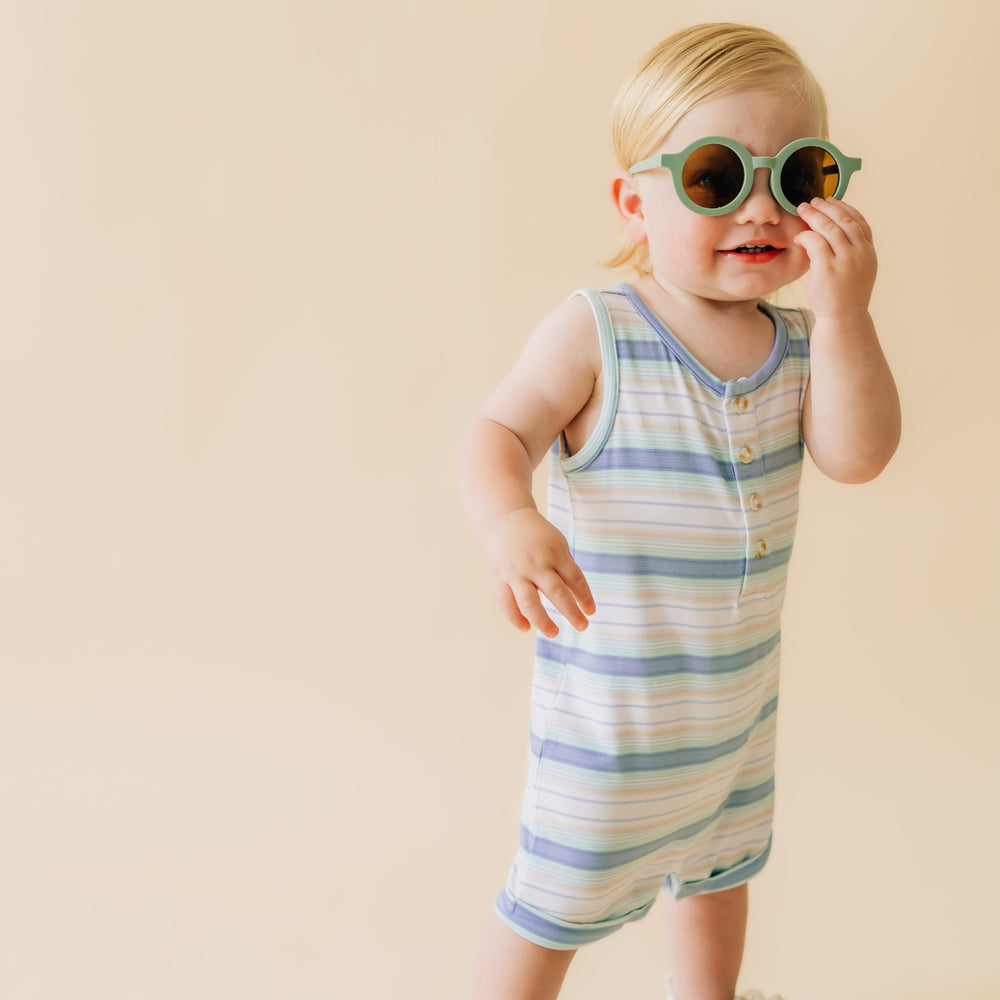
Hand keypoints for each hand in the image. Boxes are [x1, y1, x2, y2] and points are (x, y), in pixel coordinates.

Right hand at [485, 508, 594, 637]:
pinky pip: (506, 602)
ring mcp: (516, 571)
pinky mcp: (499, 577)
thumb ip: (566, 570)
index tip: (590, 612)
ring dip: (543, 621)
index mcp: (555, 553)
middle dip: (571, 612)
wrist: (507, 519)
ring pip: (529, 602)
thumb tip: (578, 601)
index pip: (575, 579)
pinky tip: (526, 627)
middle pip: (556, 592)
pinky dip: (515, 618)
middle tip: (582, 626)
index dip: (585, 597)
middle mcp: (536, 563)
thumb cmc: (539, 537)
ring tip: (554, 633)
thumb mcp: (558, 545)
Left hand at [794, 198, 876, 321]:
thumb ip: (852, 252)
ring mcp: (846, 261)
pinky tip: (799, 236)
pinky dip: (807, 235)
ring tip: (803, 210)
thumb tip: (837, 233)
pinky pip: (816, 242)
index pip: (860, 222)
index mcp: (869, 253)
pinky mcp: (828, 269)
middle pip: (845, 221)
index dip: (846, 208)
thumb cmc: (845, 297)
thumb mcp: (856, 271)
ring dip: (815, 216)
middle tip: (813, 201)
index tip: (833, 200)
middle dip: (828, 207)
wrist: (843, 320)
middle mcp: (861, 253)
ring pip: (830, 228)